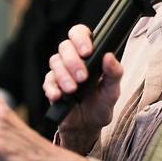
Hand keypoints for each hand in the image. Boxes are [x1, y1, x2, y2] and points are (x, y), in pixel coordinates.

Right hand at [43, 24, 122, 150]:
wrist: (87, 127)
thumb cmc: (100, 104)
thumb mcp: (112, 90)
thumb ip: (114, 73)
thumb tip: (109, 56)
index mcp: (89, 54)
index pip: (80, 33)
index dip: (80, 38)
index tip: (87, 51)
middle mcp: (73, 59)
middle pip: (65, 46)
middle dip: (73, 61)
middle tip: (83, 77)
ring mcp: (60, 71)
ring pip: (55, 62)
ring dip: (64, 75)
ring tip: (73, 90)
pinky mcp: (52, 86)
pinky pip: (47, 81)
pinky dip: (52, 88)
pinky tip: (59, 96)